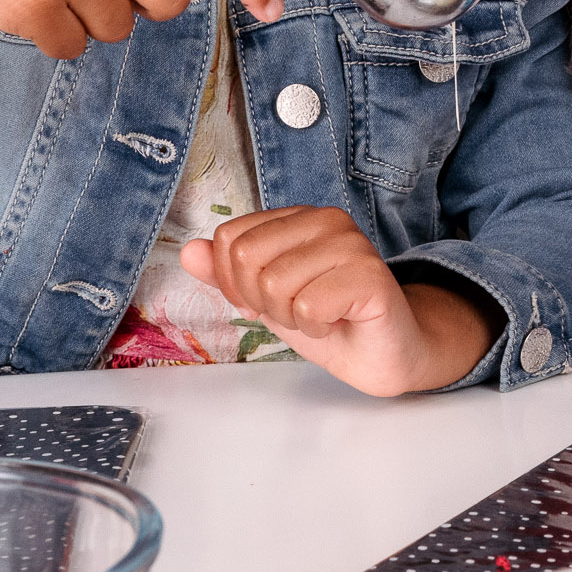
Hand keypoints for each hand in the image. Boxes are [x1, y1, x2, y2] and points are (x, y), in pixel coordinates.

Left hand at [179, 207, 500, 394]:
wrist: (382, 354)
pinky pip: (308, 307)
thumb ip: (228, 273)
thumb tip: (188, 251)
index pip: (229, 238)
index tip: (264, 301)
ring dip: (290, 318)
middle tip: (295, 312)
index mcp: (299, 217)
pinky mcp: (371, 275)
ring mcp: (352, 244)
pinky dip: (315, 329)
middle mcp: (327, 220)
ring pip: (275, 284)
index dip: (234, 283)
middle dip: (261, 301)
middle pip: (247, 258)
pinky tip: (337, 323)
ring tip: (318, 317)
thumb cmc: (327, 321)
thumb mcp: (266, 298)